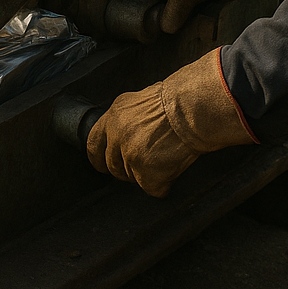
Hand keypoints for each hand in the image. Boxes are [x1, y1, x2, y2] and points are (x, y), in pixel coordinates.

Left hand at [86, 49, 256, 197]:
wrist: (193, 107)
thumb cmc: (180, 100)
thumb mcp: (145, 101)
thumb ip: (131, 119)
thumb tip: (135, 132)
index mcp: (115, 114)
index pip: (94, 141)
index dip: (99, 156)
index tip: (103, 164)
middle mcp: (116, 134)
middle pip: (112, 165)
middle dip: (126, 170)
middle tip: (147, 165)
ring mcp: (129, 154)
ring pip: (132, 177)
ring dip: (148, 175)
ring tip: (167, 158)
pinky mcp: (145, 172)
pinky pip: (152, 188)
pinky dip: (164, 184)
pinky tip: (174, 168)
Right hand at [149, 0, 278, 33]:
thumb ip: (170, 13)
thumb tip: (165, 28)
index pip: (149, 4)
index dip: (151, 18)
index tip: (157, 33)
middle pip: (166, 11)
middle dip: (170, 23)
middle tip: (174, 37)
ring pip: (182, 16)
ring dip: (186, 24)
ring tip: (188, 35)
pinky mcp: (204, 1)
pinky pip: (196, 17)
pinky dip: (198, 23)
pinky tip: (200, 30)